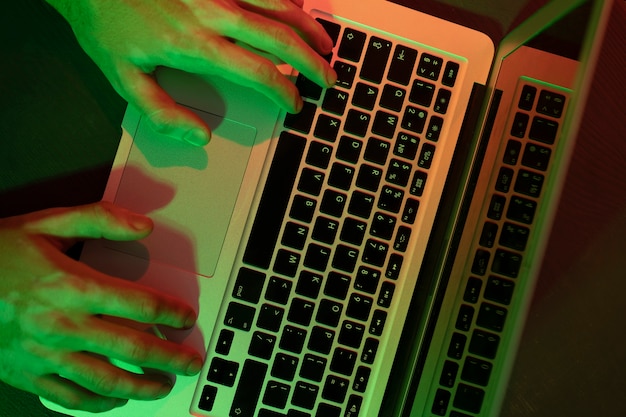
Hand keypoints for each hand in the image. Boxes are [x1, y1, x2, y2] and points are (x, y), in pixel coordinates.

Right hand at [0, 202, 202, 411]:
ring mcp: (44, 355)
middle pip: (131, 348)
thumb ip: (99, 218)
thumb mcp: (45, 224)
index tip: (186, 317)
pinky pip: (68, 398)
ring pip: (104, 381)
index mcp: (71, 286)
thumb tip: (143, 225)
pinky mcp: (27, 375)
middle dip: (169, 357)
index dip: (170, 312)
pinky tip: (116, 401)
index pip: (138, 304)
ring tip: (164, 386)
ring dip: (141, 388)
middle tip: (191, 362)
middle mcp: (62, 325)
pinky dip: (97, 404)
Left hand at [46, 0, 335, 145]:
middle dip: (312, 61)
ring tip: (327, 45)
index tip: (295, 104)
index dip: (285, 92)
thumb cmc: (105, 23)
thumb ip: (161, 112)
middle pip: (280, 38)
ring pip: (280, 5)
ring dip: (309, 27)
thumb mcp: (122, 77)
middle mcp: (214, 12)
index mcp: (196, 44)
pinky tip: (299, 9)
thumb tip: (199, 136)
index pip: (259, 72)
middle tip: (329, 78)